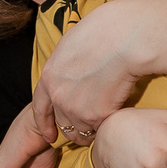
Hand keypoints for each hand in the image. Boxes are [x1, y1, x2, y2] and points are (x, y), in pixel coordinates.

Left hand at [26, 0, 150, 146]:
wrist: (126, 39)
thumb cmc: (105, 32)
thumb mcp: (71, 46)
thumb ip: (65, 67)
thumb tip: (71, 75)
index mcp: (49, 77)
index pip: (40, 109)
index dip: (44, 124)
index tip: (50, 135)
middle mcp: (59, 97)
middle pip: (64, 124)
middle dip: (74, 129)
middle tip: (87, 128)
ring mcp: (77, 109)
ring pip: (83, 131)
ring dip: (93, 129)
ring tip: (106, 120)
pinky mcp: (98, 116)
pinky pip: (101, 129)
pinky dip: (108, 125)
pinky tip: (117, 114)